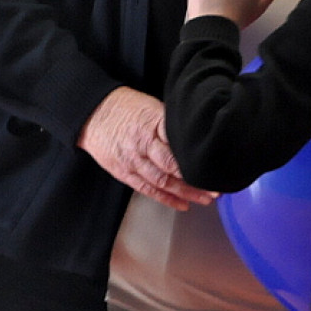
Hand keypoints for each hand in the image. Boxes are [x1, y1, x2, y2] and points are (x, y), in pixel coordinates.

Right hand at [78, 86, 215, 209]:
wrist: (94, 113)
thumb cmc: (128, 107)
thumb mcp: (155, 106)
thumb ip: (173, 123)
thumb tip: (197, 132)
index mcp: (154, 125)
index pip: (180, 145)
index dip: (198, 158)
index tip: (216, 166)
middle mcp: (143, 145)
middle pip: (174, 167)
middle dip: (197, 180)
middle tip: (216, 187)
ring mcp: (132, 161)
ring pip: (162, 182)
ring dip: (186, 193)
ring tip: (206, 198)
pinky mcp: (123, 172)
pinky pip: (147, 189)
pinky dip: (166, 198)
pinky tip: (182, 204)